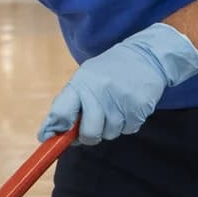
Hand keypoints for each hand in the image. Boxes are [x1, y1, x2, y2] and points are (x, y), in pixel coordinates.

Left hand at [39, 23, 197, 144]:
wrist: (145, 57)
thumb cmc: (109, 70)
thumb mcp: (86, 78)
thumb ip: (70, 103)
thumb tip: (52, 132)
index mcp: (81, 84)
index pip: (60, 113)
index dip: (54, 131)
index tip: (51, 139)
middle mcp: (99, 92)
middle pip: (88, 133)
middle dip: (88, 137)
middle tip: (91, 129)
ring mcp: (121, 101)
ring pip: (109, 134)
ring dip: (109, 128)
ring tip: (113, 108)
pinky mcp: (139, 109)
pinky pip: (128, 131)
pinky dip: (126, 124)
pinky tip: (127, 108)